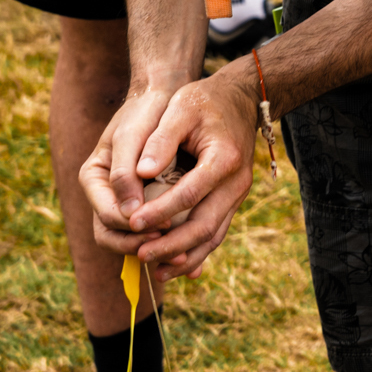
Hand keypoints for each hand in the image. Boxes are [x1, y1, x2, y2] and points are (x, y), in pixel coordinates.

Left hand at [81, 71, 258, 281]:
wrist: (239, 99)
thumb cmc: (204, 100)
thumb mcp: (180, 108)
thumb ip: (162, 140)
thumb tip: (142, 172)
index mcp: (223, 158)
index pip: (188, 195)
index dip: (160, 212)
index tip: (132, 223)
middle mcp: (236, 182)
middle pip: (204, 225)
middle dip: (171, 245)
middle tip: (140, 256)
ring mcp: (238, 194)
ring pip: (213, 236)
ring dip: (185, 256)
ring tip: (156, 272)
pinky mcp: (233, 200)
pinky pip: (216, 232)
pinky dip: (197, 251)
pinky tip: (176, 266)